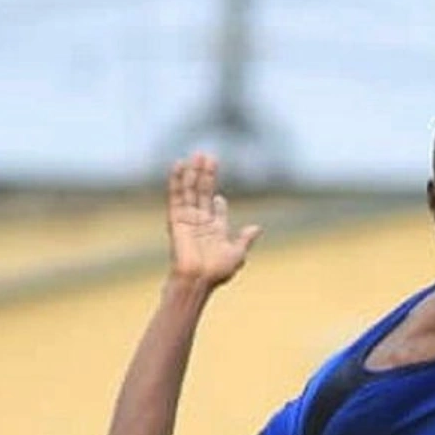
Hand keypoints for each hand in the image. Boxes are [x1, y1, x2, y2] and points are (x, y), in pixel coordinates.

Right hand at [166, 153, 259, 288]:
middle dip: (206, 176)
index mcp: (216, 230)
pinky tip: (179, 164)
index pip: (216, 210)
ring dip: (193, 172)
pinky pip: (176, 196)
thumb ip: (245, 239)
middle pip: (203, 193)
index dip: (219, 202)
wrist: (198, 279)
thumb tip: (258, 228)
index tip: (220, 197)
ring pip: (190, 190)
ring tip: (197, 155)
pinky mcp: (176, 218)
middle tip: (208, 156)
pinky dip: (177, 180)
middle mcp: (201, 222)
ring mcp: (188, 219)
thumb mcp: (237, 254)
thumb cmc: (217, 272)